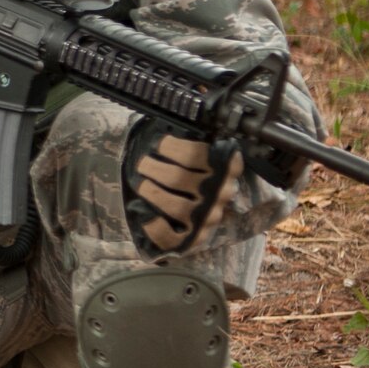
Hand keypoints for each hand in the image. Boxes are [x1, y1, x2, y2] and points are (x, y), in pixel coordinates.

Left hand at [125, 123, 243, 254]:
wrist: (204, 202)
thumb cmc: (195, 168)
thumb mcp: (199, 151)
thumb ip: (190, 141)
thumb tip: (163, 129)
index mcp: (226, 166)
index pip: (196, 153)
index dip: (172, 147)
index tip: (159, 143)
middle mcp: (220, 192)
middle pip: (179, 178)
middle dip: (153, 169)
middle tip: (142, 164)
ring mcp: (209, 217)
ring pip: (177, 206)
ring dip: (152, 192)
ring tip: (142, 183)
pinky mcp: (196, 238)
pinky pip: (174, 238)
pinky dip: (156, 228)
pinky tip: (147, 217)